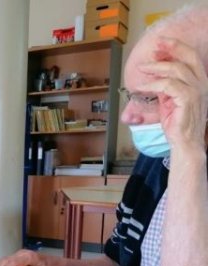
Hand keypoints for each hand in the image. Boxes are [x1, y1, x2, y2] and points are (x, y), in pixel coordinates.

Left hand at [138, 37, 207, 153]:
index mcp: (201, 82)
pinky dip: (153, 84)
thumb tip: (155, 73)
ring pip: (176, 70)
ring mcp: (197, 91)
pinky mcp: (187, 100)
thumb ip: (167, 86)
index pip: (192, 58)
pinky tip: (141, 86)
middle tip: (154, 47)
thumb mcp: (171, 100)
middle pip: (188, 58)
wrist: (185, 143)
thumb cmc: (178, 124)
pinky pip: (168, 85)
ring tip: (142, 68)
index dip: (177, 47)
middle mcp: (203, 84)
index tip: (162, 43)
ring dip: (156, 67)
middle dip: (170, 48)